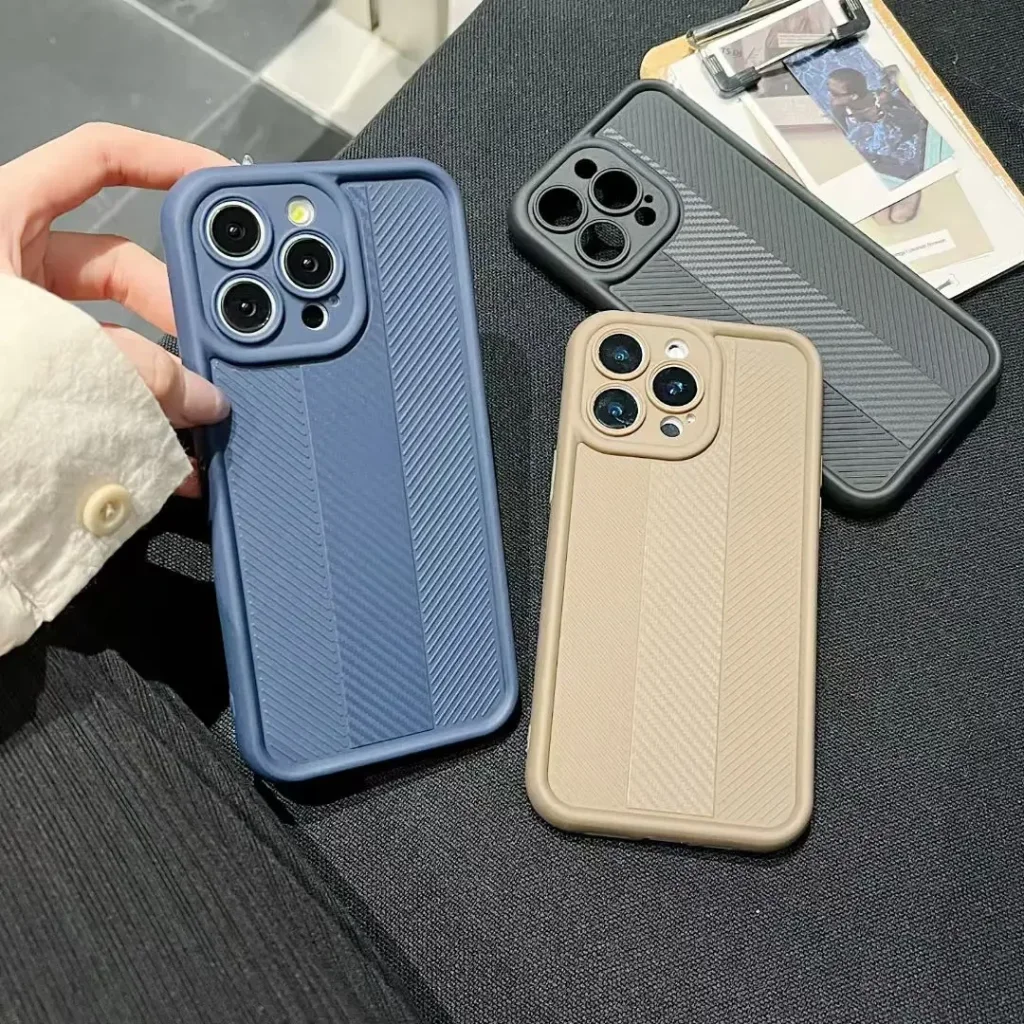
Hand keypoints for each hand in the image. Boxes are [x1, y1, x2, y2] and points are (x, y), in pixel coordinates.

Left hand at [0, 123, 232, 494]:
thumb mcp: (36, 339)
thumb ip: (126, 364)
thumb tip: (203, 398)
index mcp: (5, 213)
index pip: (98, 159)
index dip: (165, 160)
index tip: (225, 189)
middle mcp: (17, 259)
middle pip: (124, 262)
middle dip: (179, 299)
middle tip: (223, 333)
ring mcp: (25, 320)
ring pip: (116, 331)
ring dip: (163, 365)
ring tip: (204, 398)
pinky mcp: (31, 372)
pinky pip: (98, 377)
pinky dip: (137, 400)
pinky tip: (171, 430)